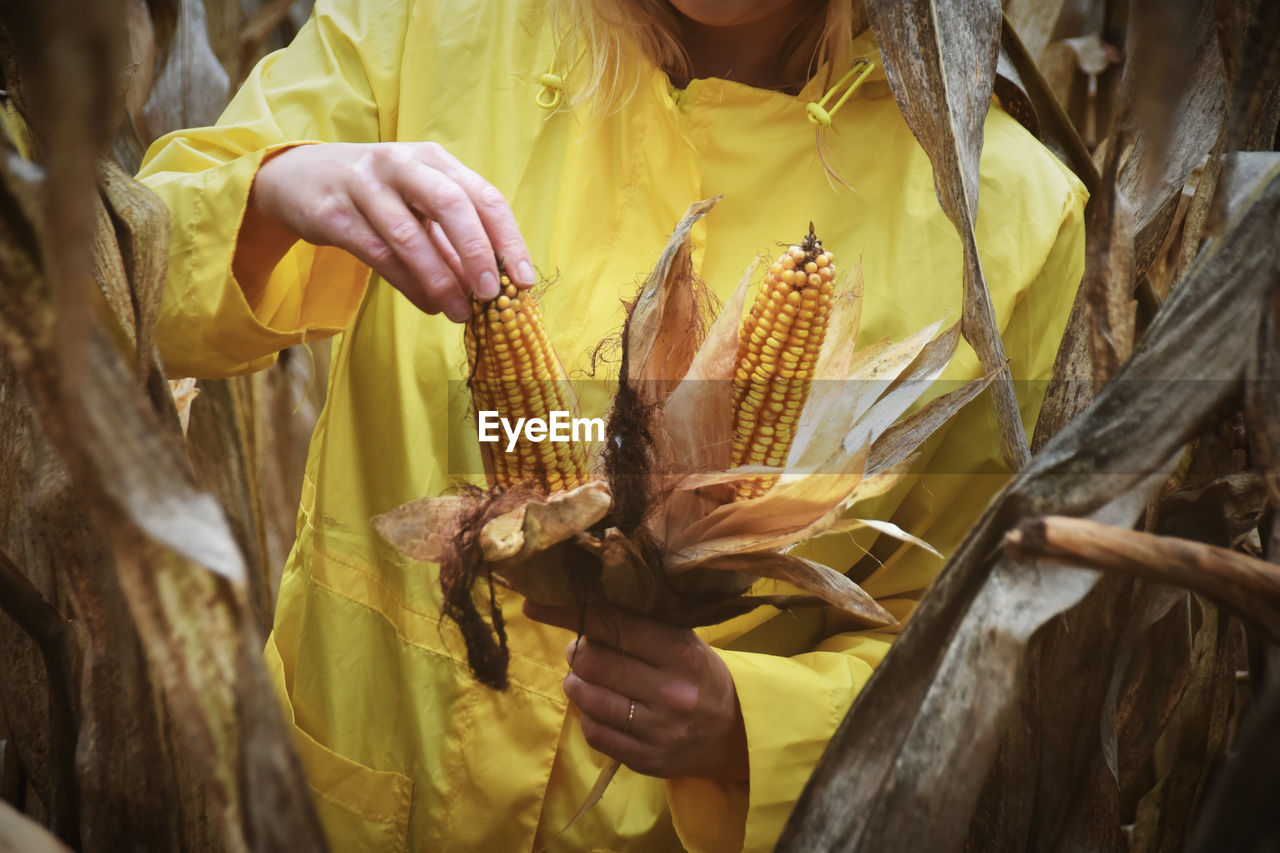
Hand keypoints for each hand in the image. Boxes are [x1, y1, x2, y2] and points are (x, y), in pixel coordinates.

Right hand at [237, 141, 534, 321]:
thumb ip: (452, 239)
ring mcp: (365, 185)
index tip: (523, 281)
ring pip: (411, 235)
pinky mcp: (333, 212)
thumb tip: (492, 288)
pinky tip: (427, 304)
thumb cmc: (375, 195)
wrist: (296, 177)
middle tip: (490, 296)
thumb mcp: (418, 204)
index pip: (484, 197)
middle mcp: (403, 164)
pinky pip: (377, 253)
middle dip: (476, 254)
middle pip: (452, 205)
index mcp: (435, 160)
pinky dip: (407, 283)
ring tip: (458, 313)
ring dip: (440, 280)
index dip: (509, 240)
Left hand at [523, 600, 748, 782]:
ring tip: (584, 678)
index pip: (614, 626)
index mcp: (680, 652)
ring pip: (588, 699)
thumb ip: (642, 624)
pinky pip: (595, 734)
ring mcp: (659, 729)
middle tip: (579, 651)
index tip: (536, 606)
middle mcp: (671, 691)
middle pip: (592, 664)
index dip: (569, 613)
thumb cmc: (700, 675)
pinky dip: (587, 716)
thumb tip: (583, 603)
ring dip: (575, 684)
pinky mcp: (648, 760)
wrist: (739, 732)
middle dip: (575, 653)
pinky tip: (599, 708)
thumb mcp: (684, 641)